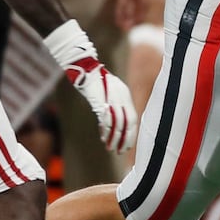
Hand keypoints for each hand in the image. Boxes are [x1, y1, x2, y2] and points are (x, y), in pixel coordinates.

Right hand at [43, 19, 138, 152]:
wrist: (85, 68)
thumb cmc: (96, 80)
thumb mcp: (109, 91)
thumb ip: (114, 105)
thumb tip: (112, 125)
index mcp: (125, 94)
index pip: (133, 118)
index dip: (131, 133)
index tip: (128, 145)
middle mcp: (122, 96)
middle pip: (128, 122)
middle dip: (126, 139)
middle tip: (122, 151)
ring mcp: (112, 98)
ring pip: (118, 123)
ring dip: (115, 138)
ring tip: (111, 148)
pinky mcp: (101, 99)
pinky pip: (106, 118)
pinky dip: (106, 130)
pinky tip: (103, 137)